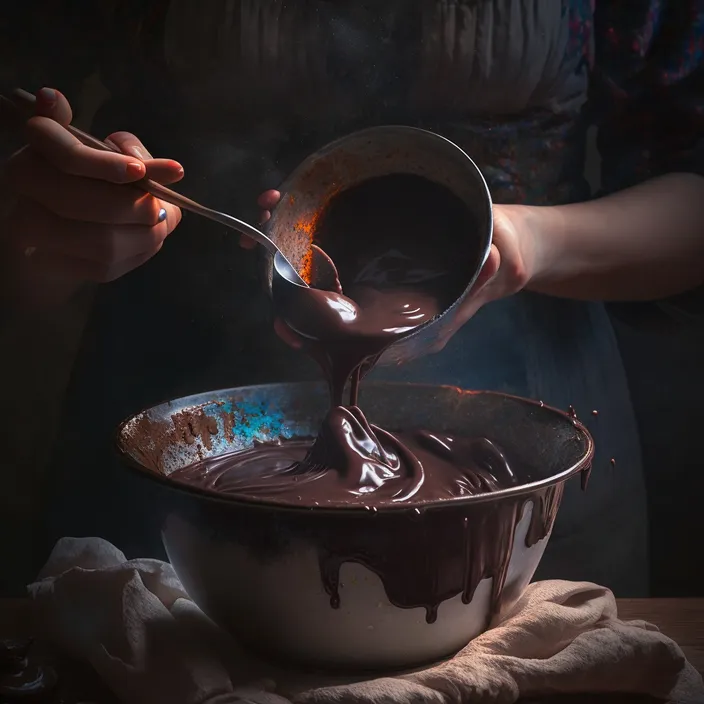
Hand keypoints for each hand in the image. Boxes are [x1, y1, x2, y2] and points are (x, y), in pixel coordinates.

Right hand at [4, 88, 183, 288]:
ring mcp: (27, 225)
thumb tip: (173, 171)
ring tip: (161, 226)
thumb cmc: (92, 178)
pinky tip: (146, 242)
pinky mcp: (48, 262)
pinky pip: (103, 266)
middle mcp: (23, 181)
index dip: (106, 165)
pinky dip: (137, 254)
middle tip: (163, 209)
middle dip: (136, 208)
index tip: (140, 171)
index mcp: (39, 143)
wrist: (60, 224)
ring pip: (101, 241)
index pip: (68, 156)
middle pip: (87, 203)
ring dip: (145, 236)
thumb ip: (135, 155)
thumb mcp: (110, 155)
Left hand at [251, 189, 534, 353]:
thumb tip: (490, 257)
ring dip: (282, 240)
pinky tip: (284, 196)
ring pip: (312, 265)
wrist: (492, 243)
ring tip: (266, 210)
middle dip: (282, 279)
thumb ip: (484, 270)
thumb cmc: (489, 262)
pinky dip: (299, 216)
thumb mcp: (492, 266)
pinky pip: (323, 232)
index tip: (284, 324)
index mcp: (395, 321)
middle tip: (259, 249)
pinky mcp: (361, 241)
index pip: (346, 336)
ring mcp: (363, 270)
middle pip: (316, 299)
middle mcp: (371, 299)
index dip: (313, 332)